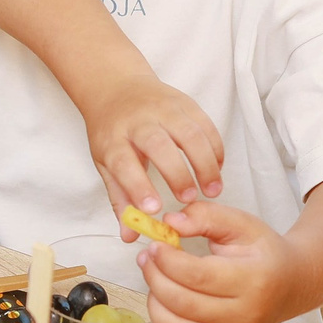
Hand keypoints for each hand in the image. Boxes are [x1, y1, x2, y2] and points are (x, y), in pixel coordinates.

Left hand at [84, 75, 223, 216]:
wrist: (117, 86)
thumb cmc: (112, 131)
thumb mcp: (105, 163)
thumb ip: (120, 199)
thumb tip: (130, 235)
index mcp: (114, 139)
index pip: (124, 163)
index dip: (138, 187)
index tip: (155, 210)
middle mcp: (138, 121)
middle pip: (159, 145)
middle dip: (177, 174)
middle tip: (190, 201)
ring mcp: (163, 108)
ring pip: (189, 133)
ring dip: (204, 163)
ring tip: (212, 190)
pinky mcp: (185, 103)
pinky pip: (205, 125)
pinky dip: (215, 148)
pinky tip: (217, 169)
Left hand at [136, 200, 300, 322]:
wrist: (291, 285)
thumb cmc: (264, 253)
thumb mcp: (241, 224)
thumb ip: (205, 216)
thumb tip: (170, 222)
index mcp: (253, 280)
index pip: (197, 276)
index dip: (167, 260)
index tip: (155, 245)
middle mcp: (244, 315)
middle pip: (183, 303)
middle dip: (155, 278)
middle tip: (146, 259)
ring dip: (154, 305)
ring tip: (154, 282)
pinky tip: (163, 307)